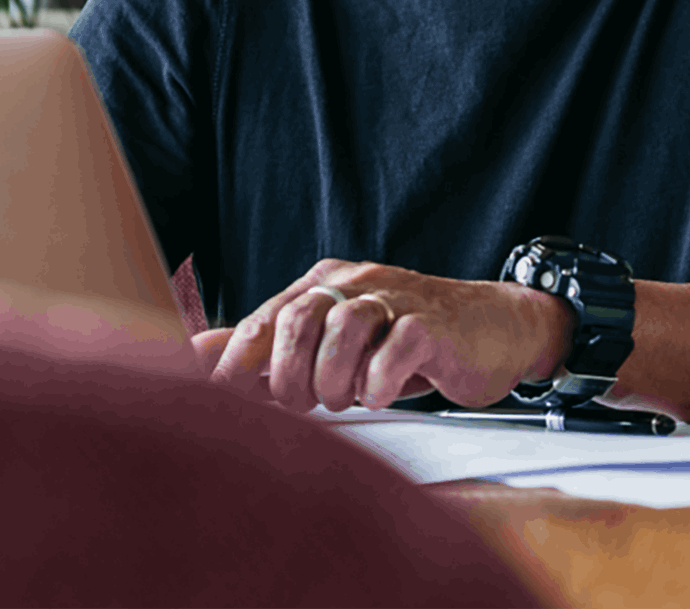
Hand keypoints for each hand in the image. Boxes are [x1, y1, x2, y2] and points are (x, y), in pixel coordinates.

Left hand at [210, 259, 572, 412]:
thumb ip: (267, 344)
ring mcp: (396, 299)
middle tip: (303, 405)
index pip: (265, 318)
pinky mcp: (433, 324)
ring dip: (334, 379)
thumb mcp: (334, 340)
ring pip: (344, 328)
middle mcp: (354, 284)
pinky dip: (380, 379)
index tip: (225, 403)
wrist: (494, 327)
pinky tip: (379, 394)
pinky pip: (398, 345)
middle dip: (290, 376)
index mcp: (323, 286)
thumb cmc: (408, 338)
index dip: (241, 365)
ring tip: (344, 400)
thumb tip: (195, 353)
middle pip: (298, 321)